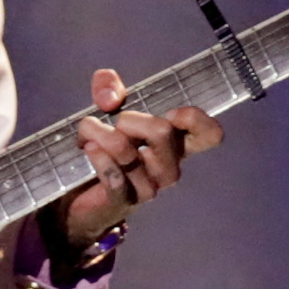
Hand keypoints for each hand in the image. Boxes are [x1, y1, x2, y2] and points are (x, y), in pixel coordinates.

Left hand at [53, 64, 218, 251]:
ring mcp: (149, 186)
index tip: (170, 112)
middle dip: (130, 119)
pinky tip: (89, 149)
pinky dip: (99, 158)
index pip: (209, 135)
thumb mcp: (106, 106)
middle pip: (162, 132)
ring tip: (88, 134)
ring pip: (128, 152)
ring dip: (101, 134)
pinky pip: (115, 177)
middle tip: (114, 124)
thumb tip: (110, 99)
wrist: (79, 189)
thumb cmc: (104, 144)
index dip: (196, 119)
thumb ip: (109, 87)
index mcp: (175, 143)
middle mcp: (168, 167)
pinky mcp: (123, 200)